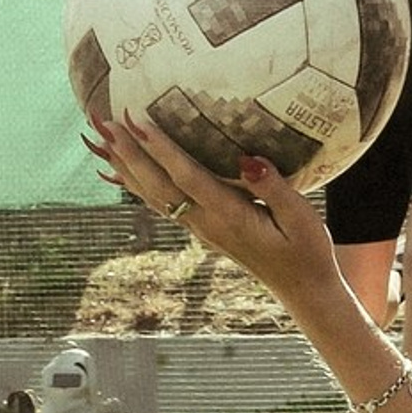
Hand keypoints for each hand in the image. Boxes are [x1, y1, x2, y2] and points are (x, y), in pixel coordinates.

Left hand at [88, 114, 342, 316]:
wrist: (303, 289)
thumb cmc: (308, 252)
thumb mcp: (302, 218)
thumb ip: (275, 188)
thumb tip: (249, 160)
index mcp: (230, 217)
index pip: (188, 179)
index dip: (162, 150)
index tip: (140, 123)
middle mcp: (207, 224)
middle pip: (160, 186)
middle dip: (132, 154)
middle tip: (108, 123)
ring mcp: (202, 229)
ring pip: (155, 196)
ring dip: (128, 168)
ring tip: (103, 140)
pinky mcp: (204, 230)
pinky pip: (163, 204)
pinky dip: (138, 185)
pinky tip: (124, 172)